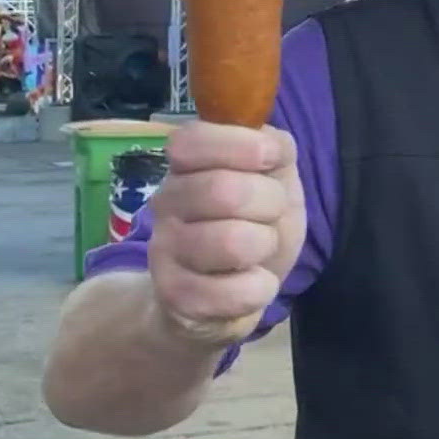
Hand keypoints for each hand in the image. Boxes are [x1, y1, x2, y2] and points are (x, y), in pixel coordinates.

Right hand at [147, 122, 305, 348]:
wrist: (225, 295)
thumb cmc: (252, 223)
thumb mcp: (274, 177)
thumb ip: (274, 148)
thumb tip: (269, 145)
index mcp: (185, 166)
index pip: (191, 140)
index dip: (242, 146)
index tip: (270, 160)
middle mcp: (164, 204)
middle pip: (225, 191)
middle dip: (270, 203)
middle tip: (268, 215)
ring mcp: (165, 252)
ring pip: (232, 242)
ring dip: (264, 246)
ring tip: (256, 251)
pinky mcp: (177, 298)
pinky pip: (238, 291)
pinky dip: (261, 287)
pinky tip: (250, 283)